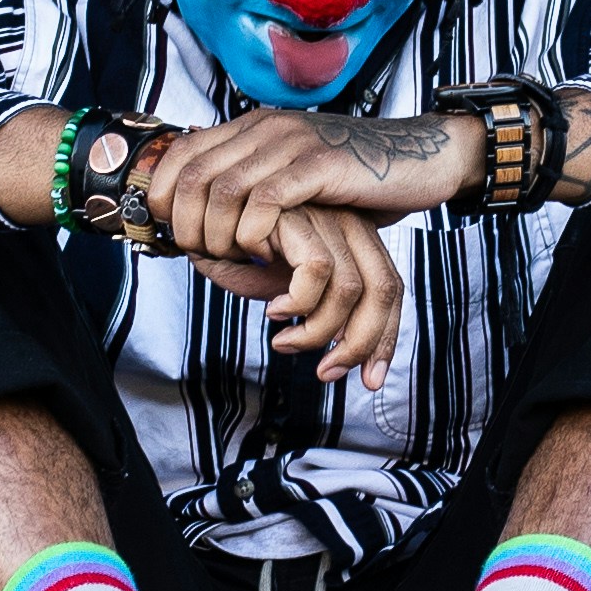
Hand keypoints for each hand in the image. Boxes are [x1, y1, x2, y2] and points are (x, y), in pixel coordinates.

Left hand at [139, 108, 477, 283]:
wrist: (421, 158)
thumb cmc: (355, 179)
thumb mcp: (293, 175)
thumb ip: (251, 185)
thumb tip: (201, 213)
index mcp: (252, 127)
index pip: (180, 153)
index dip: (163, 195)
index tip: (173, 232)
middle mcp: (265, 128)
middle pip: (192, 177)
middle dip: (186, 225)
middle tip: (203, 256)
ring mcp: (292, 143)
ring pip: (223, 190)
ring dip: (218, 235)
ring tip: (234, 258)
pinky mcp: (319, 166)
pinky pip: (266, 200)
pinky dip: (255, 233)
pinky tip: (267, 252)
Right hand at [247, 201, 413, 383]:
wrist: (199, 224)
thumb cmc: (240, 259)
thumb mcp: (288, 291)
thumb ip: (320, 313)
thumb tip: (344, 358)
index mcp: (354, 242)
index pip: (391, 291)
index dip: (385, 339)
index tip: (369, 378)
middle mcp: (347, 225)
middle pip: (384, 289)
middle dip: (360, 343)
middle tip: (328, 372)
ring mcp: (324, 215)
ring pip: (349, 288)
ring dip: (317, 330)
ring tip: (285, 342)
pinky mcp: (296, 212)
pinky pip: (317, 268)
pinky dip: (297, 301)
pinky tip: (273, 310)